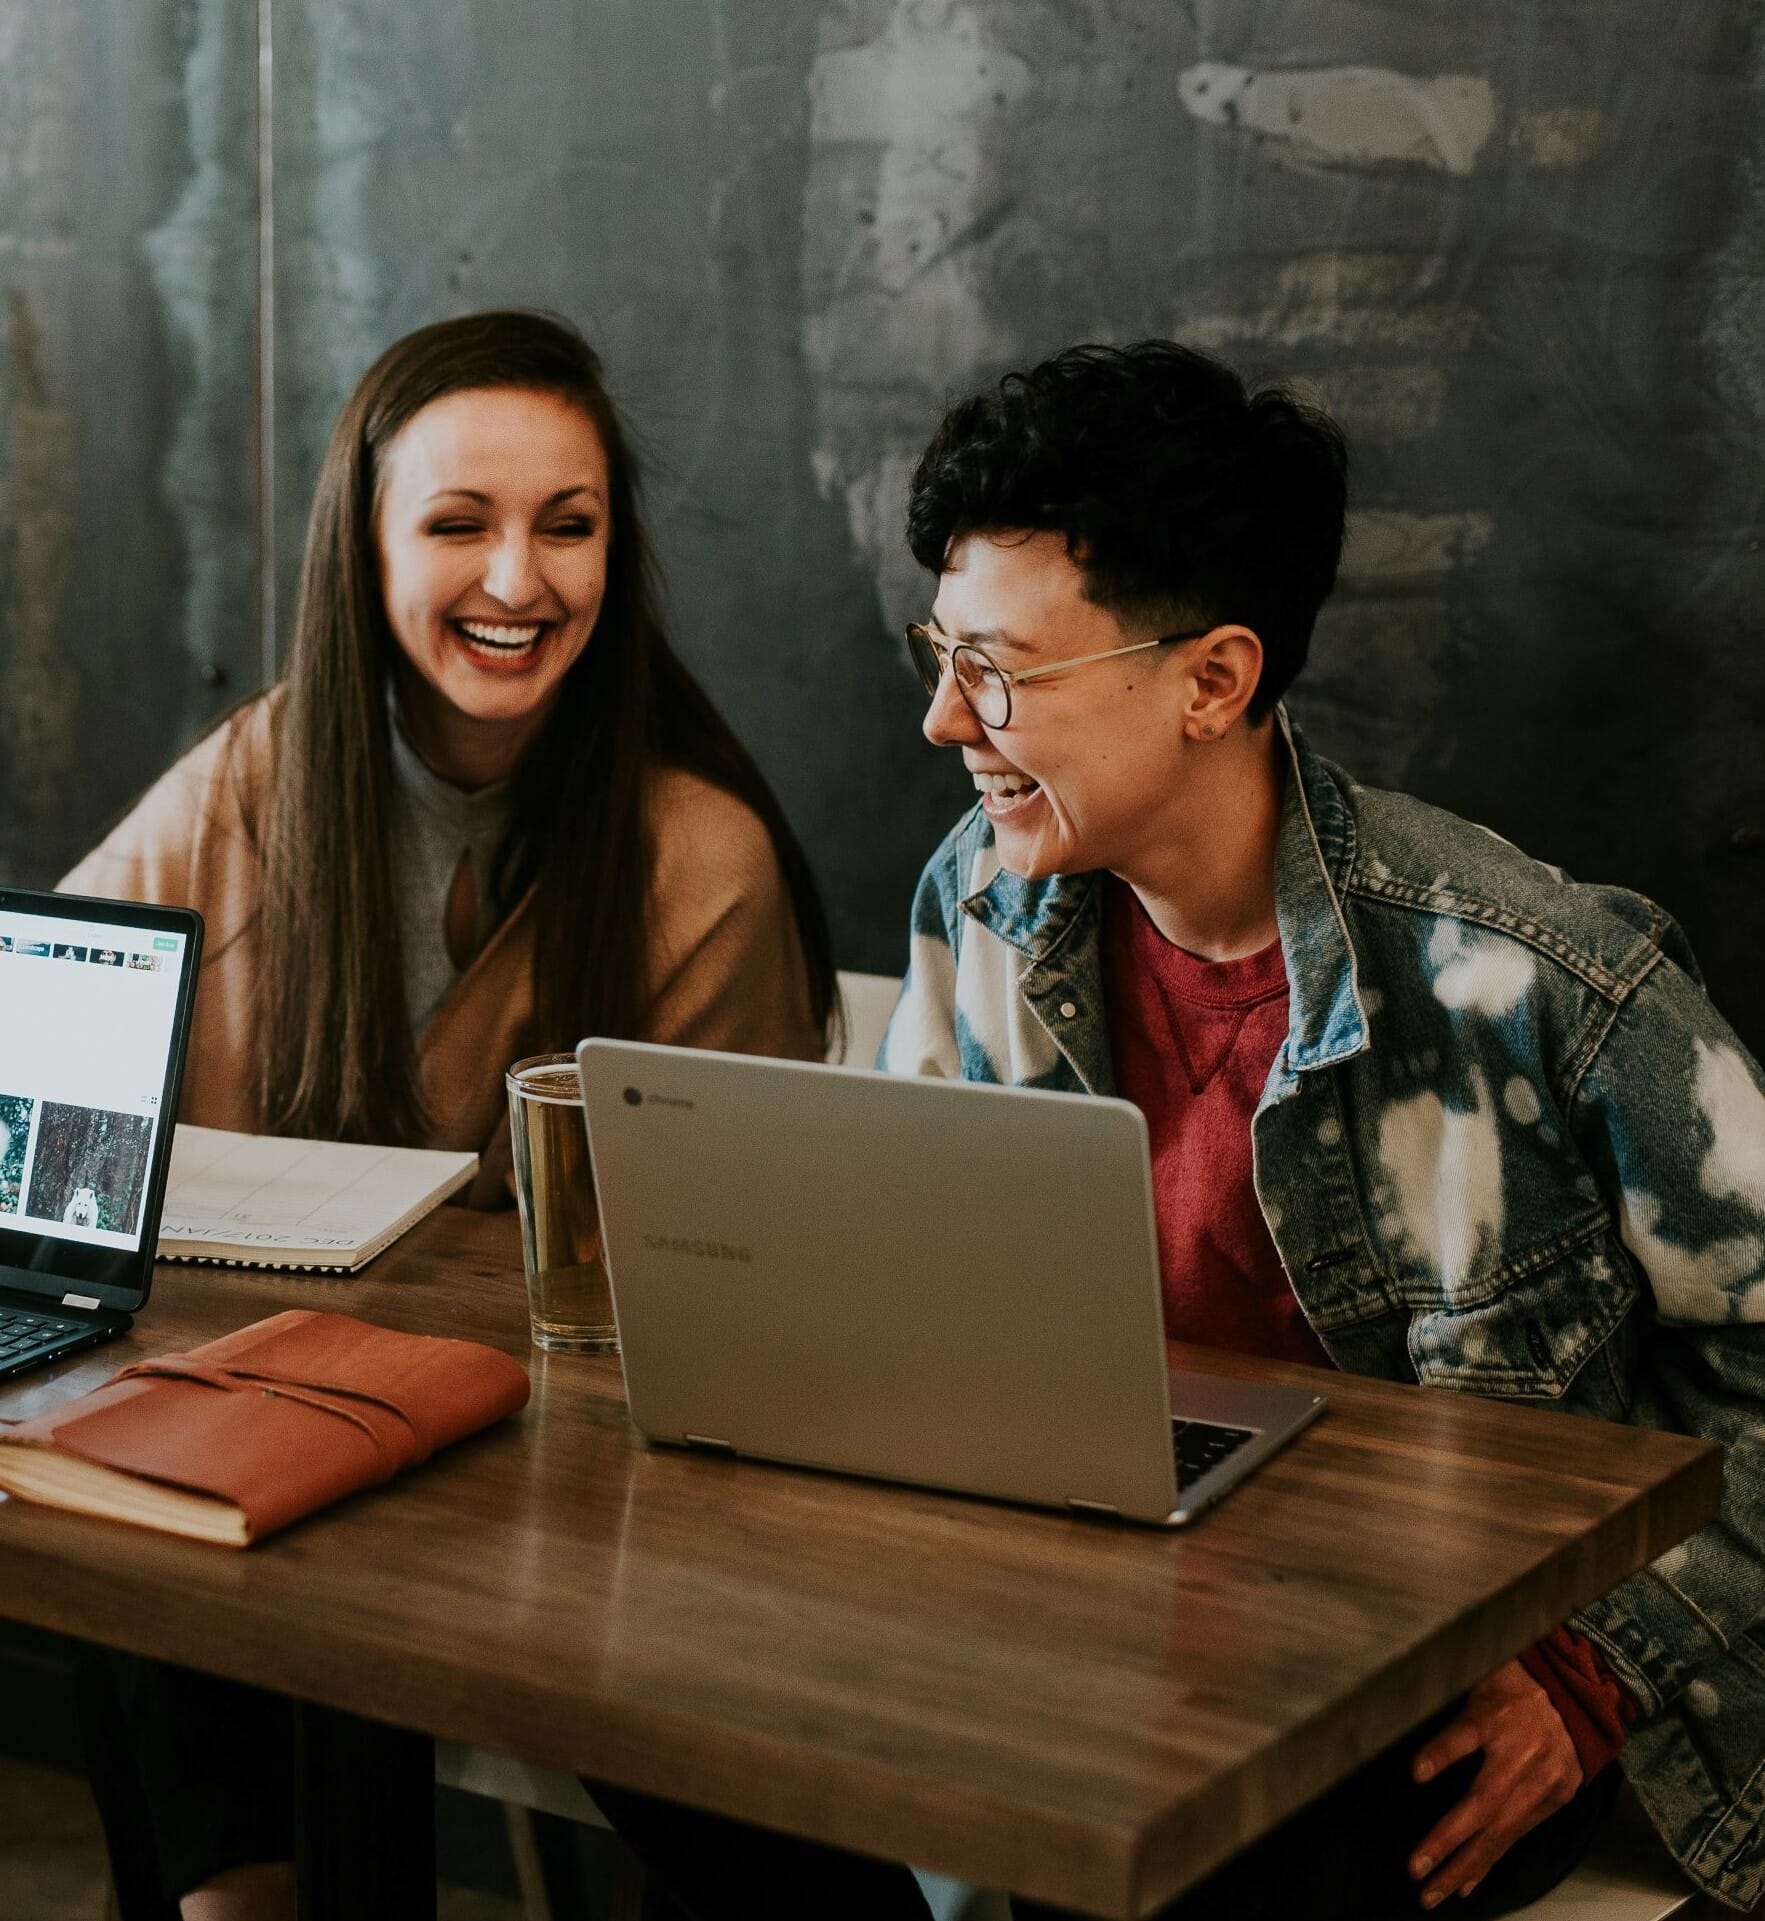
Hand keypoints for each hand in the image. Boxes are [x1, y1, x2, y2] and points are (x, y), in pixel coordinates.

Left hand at [1407, 1658, 1582, 1908]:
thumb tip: (1400, 1704)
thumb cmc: (1515, 1682)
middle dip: (1448, 1840)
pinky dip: (1489, 1862)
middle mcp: (1522, 1754)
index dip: (1441, 1754)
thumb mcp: (1480, 1674)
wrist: (1578, 1698)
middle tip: (1416, 1869)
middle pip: (1483, 1802)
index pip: (1466, 1734)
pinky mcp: (1554, 1800)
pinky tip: (1465, 1886)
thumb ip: (1450, 1699)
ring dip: (1464, 1865)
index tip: (1416, 1773)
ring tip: (1433, 1893)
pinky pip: (1516, 1837)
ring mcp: (1541, 1782)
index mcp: (1498, 1714)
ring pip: (1499, 1832)